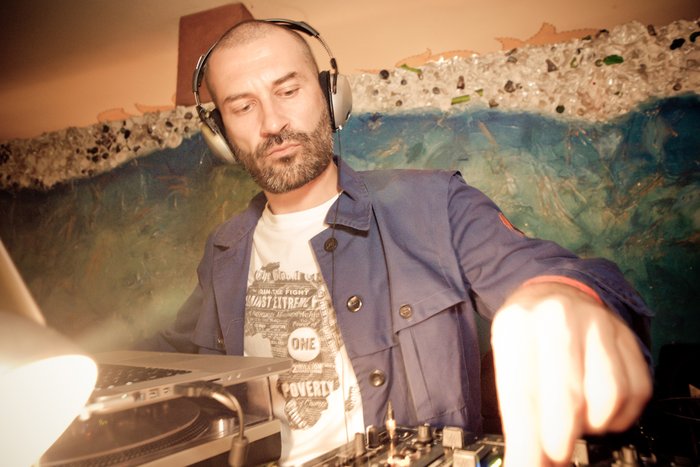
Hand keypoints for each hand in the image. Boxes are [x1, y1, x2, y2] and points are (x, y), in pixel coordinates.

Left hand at [490, 282, 651, 465]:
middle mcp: (558, 318)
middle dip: (561, 436)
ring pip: (607, 395)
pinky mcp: (626, 336)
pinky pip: (635, 390)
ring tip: (576, 419)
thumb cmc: (527, 335)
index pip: (522, 392)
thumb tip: (529, 458)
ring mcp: (597, 324)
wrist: (553, 294)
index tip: (530, 463)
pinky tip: (599, 407)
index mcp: (517, 325)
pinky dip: (619, 413)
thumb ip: (518, 411)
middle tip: (557, 453)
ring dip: (593, 422)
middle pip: (568, 394)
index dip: (529, 438)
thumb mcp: (507, 361)